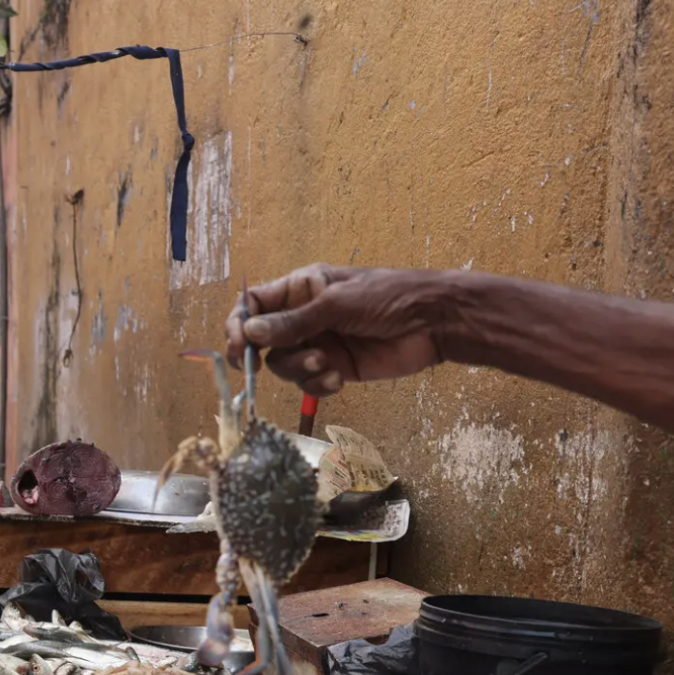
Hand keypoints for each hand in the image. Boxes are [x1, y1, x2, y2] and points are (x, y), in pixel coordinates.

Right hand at [228, 264, 448, 396]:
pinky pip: (309, 383)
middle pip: (262, 341)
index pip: (253, 304)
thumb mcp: (336, 304)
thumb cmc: (389, 297)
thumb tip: (249, 331)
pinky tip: (337, 379)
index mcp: (300, 290)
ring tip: (324, 364)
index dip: (238, 324)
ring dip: (298, 369)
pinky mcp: (335, 369)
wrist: (435, 322)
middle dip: (263, 355)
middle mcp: (303, 317)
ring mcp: (319, 344)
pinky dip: (317, 384)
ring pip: (283, 365)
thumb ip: (292, 322)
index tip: (238, 345)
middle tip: (259, 366)